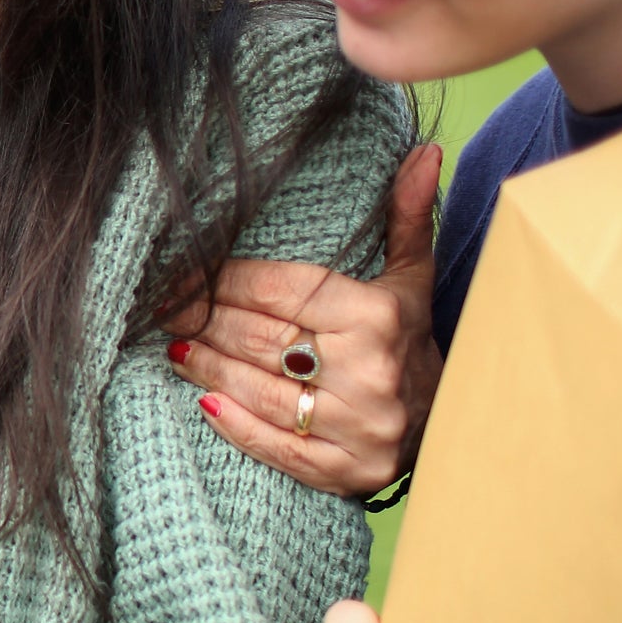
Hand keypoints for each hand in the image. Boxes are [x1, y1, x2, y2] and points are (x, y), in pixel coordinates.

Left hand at [165, 142, 441, 494]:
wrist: (455, 424)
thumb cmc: (412, 340)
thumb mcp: (412, 278)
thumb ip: (406, 216)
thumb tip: (424, 150)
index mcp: (378, 316)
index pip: (283, 291)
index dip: (228, 280)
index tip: (187, 273)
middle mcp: (370, 372)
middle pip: (264, 339)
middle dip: (207, 320)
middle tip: (165, 309)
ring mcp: (360, 428)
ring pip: (262, 391)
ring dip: (210, 367)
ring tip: (176, 347)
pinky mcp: (349, 472)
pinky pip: (278, 447)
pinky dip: (237, 425)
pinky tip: (204, 402)